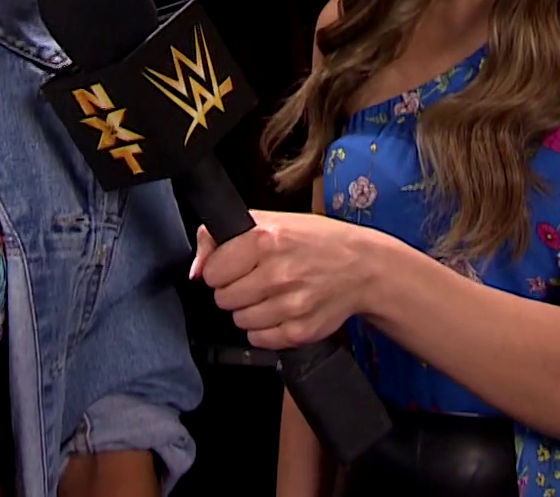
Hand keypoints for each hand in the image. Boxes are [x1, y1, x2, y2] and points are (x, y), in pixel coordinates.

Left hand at [190, 212, 372, 350]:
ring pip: (239, 320)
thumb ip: (222, 239)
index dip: (221, 270)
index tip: (237, 266)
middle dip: (236, 290)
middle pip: (223, 299)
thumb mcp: (272, 222)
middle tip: (258, 280)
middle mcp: (277, 273)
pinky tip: (283, 310)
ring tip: (274, 294)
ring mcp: (290, 305)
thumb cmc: (315, 242)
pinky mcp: (299, 331)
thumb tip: (196, 270)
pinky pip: (259, 338)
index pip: (212, 272)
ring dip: (251, 310)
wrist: (363, 267)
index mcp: (266, 239)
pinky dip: (266, 328)